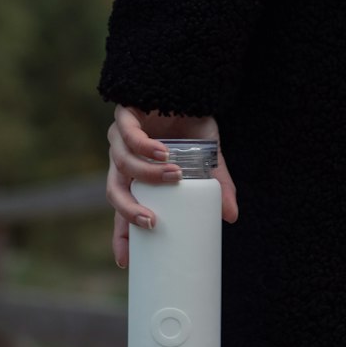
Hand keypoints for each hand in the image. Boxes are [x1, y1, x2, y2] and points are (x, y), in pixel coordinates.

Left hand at [106, 104, 238, 268]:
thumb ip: (218, 185)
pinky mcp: (125, 115)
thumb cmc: (193, 123)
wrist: (190, 84)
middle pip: (115, 191)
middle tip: (153, 223)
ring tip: (175, 175)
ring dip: (147, 174)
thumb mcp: (209, 158)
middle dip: (129, 211)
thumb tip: (231, 216)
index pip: (123, 209)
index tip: (125, 261)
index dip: (121, 235)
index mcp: (137, 175)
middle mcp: (123, 159)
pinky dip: (144, 146)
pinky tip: (162, 152)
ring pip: (122, 164)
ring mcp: (121, 137)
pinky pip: (128, 135)